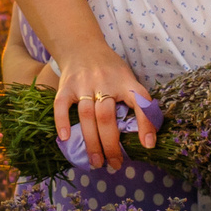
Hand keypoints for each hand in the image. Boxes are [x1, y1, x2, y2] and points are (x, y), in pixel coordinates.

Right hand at [53, 44, 155, 170]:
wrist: (82, 46)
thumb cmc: (109, 69)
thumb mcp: (127, 78)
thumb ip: (134, 100)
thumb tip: (146, 135)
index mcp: (126, 81)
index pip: (140, 101)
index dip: (146, 123)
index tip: (148, 145)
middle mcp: (105, 82)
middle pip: (107, 117)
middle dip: (112, 145)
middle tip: (115, 165)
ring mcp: (83, 83)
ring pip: (87, 116)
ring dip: (92, 142)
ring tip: (96, 162)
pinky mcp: (66, 85)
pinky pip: (62, 105)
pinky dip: (62, 121)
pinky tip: (65, 138)